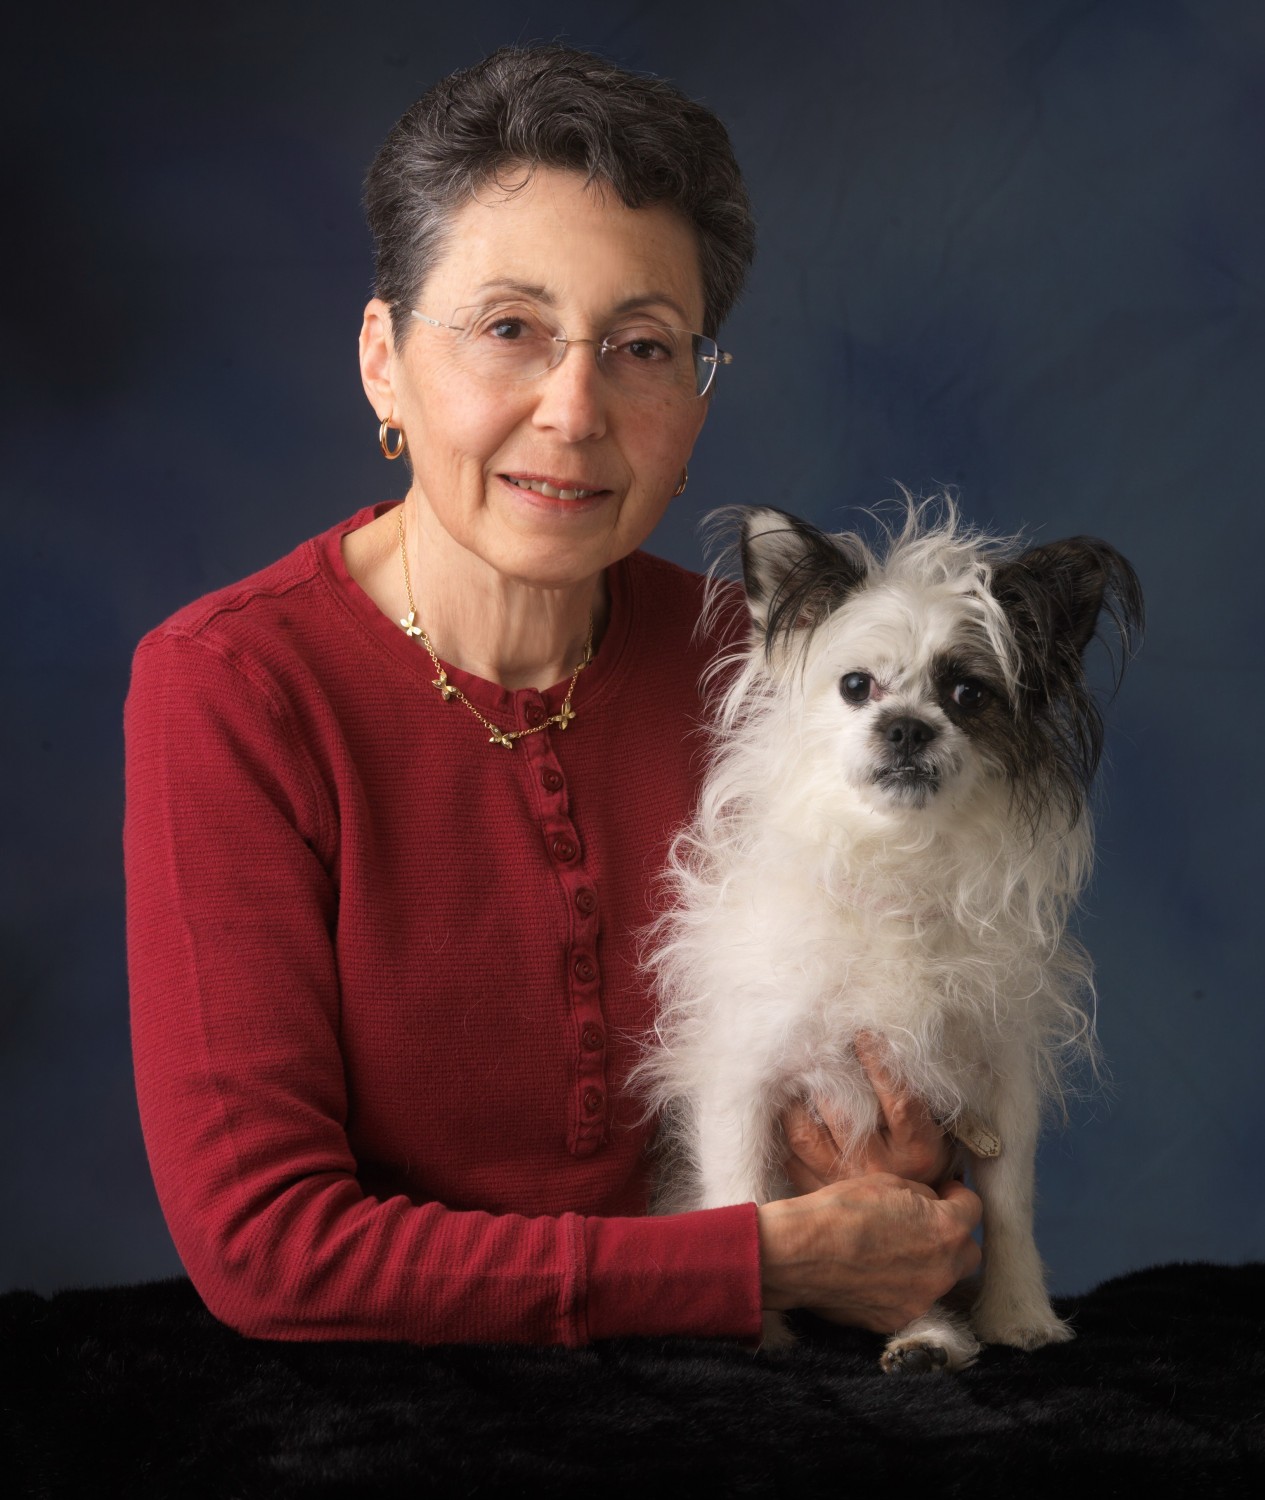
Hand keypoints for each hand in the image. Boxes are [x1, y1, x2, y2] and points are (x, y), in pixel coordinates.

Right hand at [757, 1174, 981, 1332]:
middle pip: (967, 1252)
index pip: (974, 1209)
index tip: (944, 1196)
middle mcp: (943, 1271)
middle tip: (923, 1224)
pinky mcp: (896, 1320)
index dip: (957, 1198)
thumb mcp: (887, 1182)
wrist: (799, 1252)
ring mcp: (921, 1300)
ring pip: (939, 1279)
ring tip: (892, 1251)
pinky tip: (872, 1273)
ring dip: (927, 1264)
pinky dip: (900, 1287)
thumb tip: (932, 1202)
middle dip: (951, 1237)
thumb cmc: (839, 1210)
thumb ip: (922, 1195)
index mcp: (945, 1230)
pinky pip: (911, 1299)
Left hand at [783, 1034, 955, 1190]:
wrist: (908, 1211)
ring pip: (804, 1134)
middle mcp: (880, 1169)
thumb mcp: (927, 1123)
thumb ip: (903, 1090)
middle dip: (821, 1076)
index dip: (879, 1065)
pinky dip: (782, 1129)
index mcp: (917, 1149)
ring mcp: (844, 1184)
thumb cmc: (915, 1150)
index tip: (863, 1034)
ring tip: (789, 1073)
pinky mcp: (817, 1193)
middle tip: (808, 1046)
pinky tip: (781, 1108)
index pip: (898, 1101)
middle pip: (841, 1115)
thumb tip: (869, 1041)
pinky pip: (788, 1156)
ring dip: (792, 1100)